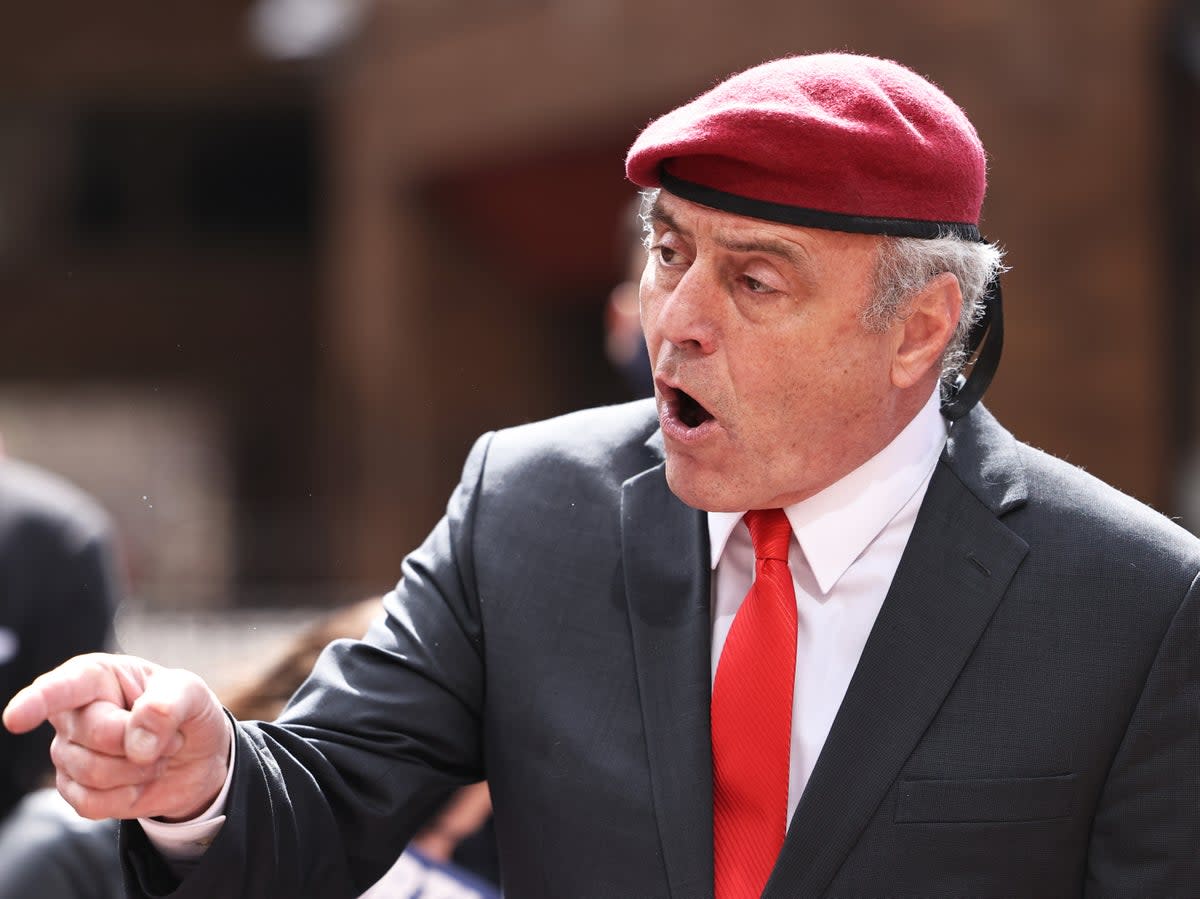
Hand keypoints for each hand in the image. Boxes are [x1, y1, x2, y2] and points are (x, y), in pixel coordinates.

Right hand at [2, 653, 231, 821]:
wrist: (198, 756)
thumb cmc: (186, 711)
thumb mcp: (192, 694)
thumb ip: (167, 706)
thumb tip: (135, 744)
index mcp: (96, 676)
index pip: (60, 687)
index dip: (37, 703)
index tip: (16, 718)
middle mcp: (73, 713)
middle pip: (94, 734)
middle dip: (141, 740)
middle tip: (170, 735)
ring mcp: (69, 753)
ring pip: (92, 773)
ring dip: (140, 769)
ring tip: (157, 754)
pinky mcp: (74, 790)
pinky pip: (91, 804)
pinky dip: (128, 796)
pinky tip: (141, 779)